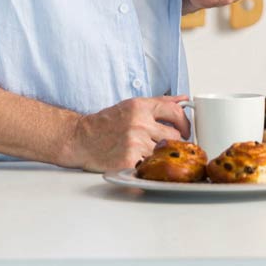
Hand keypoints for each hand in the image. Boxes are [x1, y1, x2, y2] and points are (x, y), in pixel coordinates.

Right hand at [66, 95, 189, 172]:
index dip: (185, 122)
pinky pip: (150, 165)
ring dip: (161, 155)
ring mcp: (134, 142)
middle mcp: (139, 122)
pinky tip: (141, 162)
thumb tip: (184, 99)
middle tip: (169, 145)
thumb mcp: (132, 105)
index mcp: (141, 106)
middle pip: (174, 135)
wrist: (80, 139)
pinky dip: (148, 166)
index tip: (185, 130)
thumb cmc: (106, 123)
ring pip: (164, 152)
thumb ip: (160, 102)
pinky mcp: (129, 160)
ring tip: (150, 154)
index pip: (175, 111)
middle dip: (174, 142)